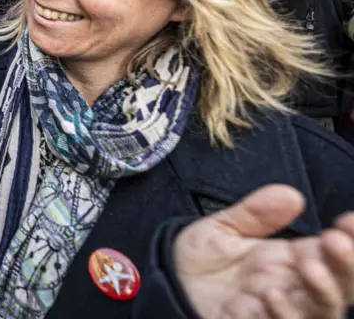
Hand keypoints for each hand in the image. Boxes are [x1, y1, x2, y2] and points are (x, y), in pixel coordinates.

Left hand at [175, 184, 353, 317]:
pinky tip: (273, 294)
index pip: (332, 253)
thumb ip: (255, 213)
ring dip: (323, 292)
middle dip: (346, 266)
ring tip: (310, 267)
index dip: (349, 239)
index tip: (349, 221)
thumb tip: (291, 195)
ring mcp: (277, 311)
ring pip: (321, 311)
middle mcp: (292, 289)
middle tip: (336, 241)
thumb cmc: (199, 261)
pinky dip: (285, 314)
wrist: (165, 285)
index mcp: (291, 261)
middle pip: (339, 286)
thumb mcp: (224, 229)